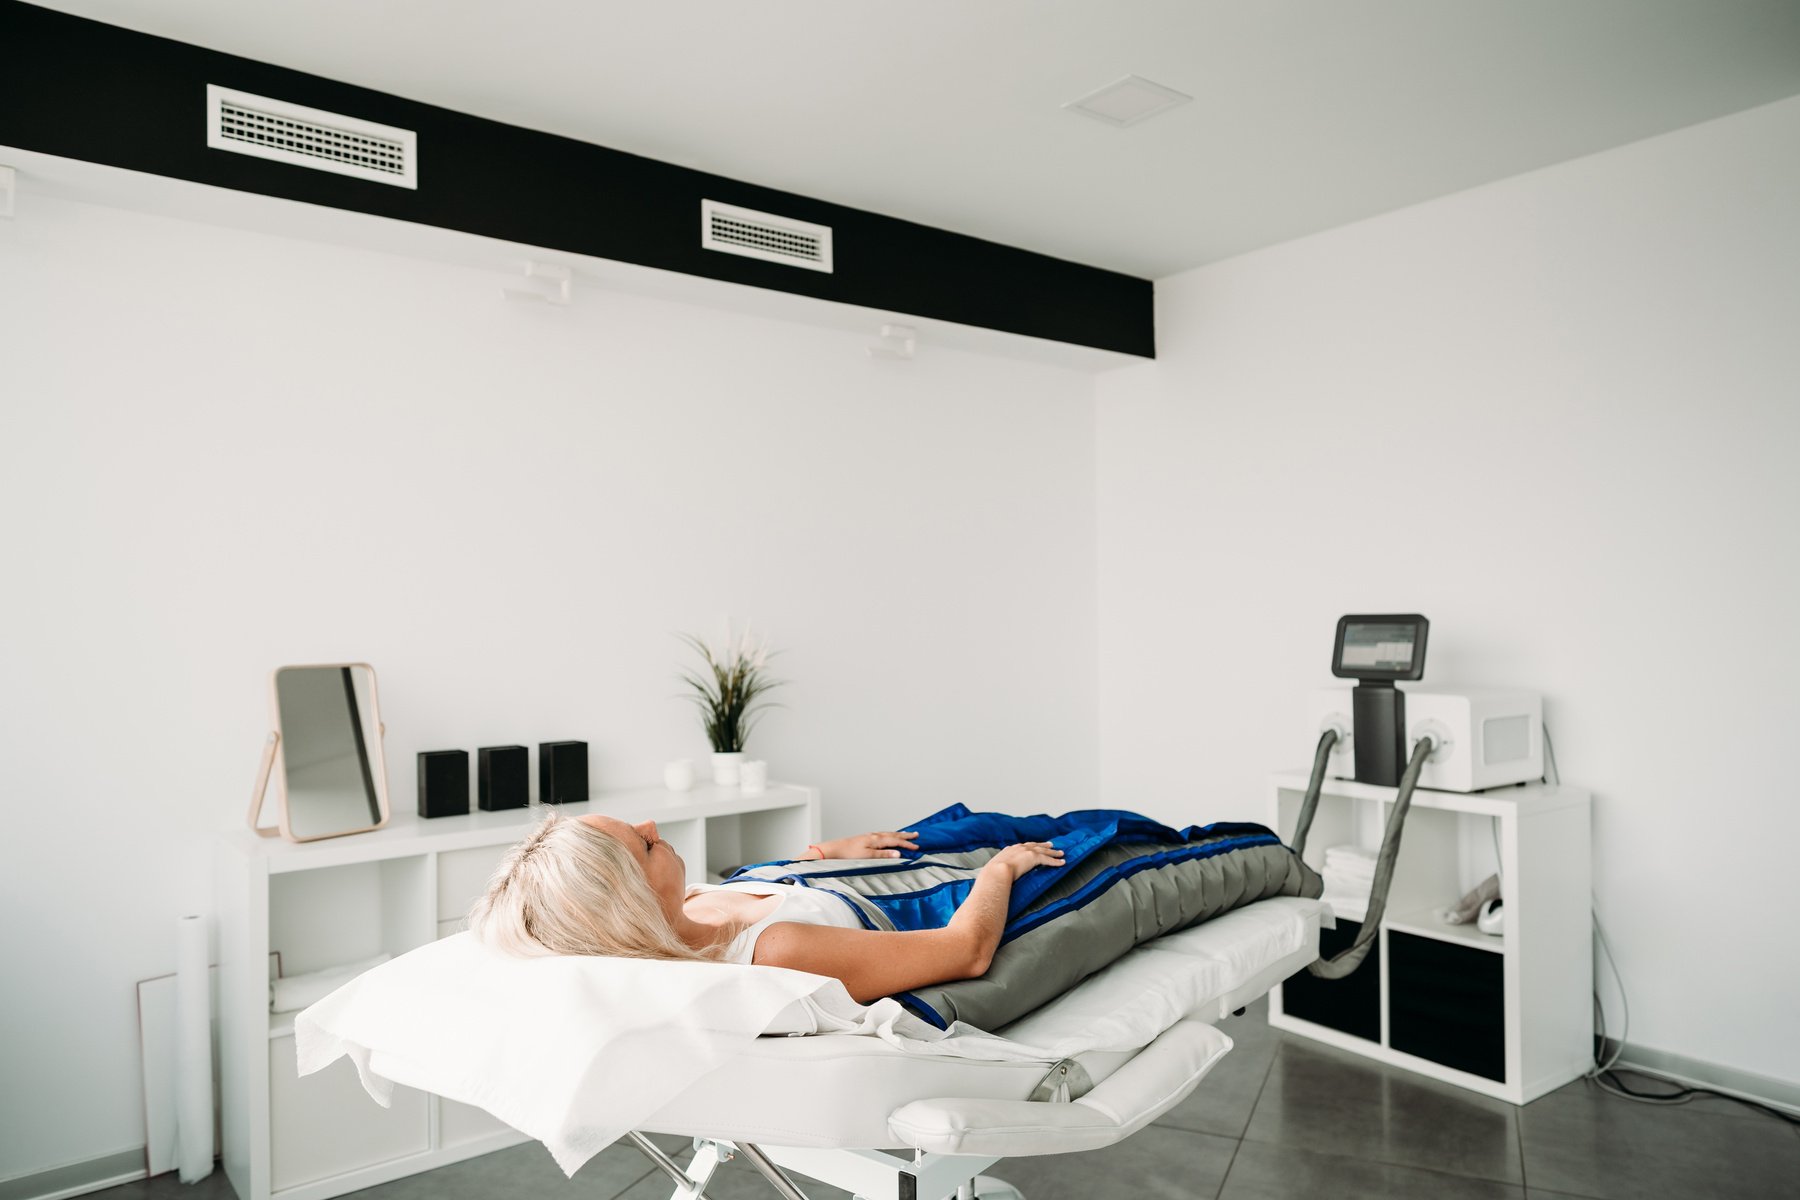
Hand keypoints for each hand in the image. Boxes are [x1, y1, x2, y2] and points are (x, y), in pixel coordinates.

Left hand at [804, 831, 920, 859]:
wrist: (833, 850)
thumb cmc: (848, 855)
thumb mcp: (868, 857)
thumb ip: (883, 855)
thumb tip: (898, 853)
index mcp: (876, 840)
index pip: (895, 841)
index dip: (907, 844)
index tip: (917, 847)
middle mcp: (873, 836)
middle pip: (893, 834)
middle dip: (905, 835)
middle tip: (916, 835)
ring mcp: (869, 836)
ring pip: (887, 834)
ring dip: (898, 834)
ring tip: (905, 834)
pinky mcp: (864, 839)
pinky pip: (881, 835)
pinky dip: (889, 835)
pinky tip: (887, 838)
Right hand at [982, 842, 1064, 881]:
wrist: (996, 871)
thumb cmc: (992, 874)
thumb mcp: (993, 869)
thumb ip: (997, 872)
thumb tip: (993, 879)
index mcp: (1009, 850)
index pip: (1021, 846)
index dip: (1029, 846)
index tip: (1033, 846)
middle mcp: (1018, 848)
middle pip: (1035, 845)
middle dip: (1043, 845)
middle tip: (1050, 845)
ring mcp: (1026, 851)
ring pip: (1044, 851)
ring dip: (1053, 852)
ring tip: (1060, 853)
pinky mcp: (1033, 857)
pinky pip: (1048, 859)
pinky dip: (1056, 861)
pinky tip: (1062, 862)